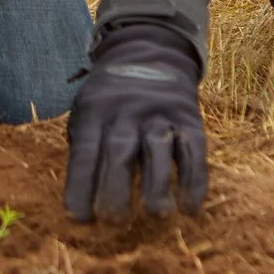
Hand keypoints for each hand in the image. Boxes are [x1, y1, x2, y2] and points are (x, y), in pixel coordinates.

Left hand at [65, 25, 208, 221]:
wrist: (148, 53)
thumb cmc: (109, 99)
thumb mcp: (86, 109)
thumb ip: (85, 147)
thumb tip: (80, 203)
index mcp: (95, 110)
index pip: (85, 150)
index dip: (81, 184)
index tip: (79, 218)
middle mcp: (126, 111)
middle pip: (120, 150)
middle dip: (116, 188)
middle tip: (115, 221)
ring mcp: (160, 114)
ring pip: (158, 148)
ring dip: (158, 184)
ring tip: (157, 215)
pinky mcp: (189, 119)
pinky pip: (193, 150)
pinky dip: (194, 179)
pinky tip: (191, 207)